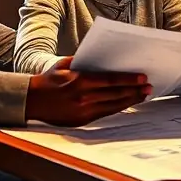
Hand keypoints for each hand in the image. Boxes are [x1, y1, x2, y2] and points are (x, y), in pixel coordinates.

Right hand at [25, 57, 151, 126]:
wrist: (31, 100)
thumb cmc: (49, 79)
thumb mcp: (64, 65)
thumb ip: (84, 62)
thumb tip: (106, 59)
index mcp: (79, 80)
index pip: (110, 81)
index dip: (128, 80)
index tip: (142, 78)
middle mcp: (83, 97)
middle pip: (115, 94)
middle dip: (134, 91)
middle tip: (149, 87)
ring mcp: (83, 111)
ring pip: (113, 106)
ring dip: (130, 100)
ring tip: (142, 95)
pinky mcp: (82, 120)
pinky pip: (105, 113)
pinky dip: (118, 108)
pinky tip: (127, 103)